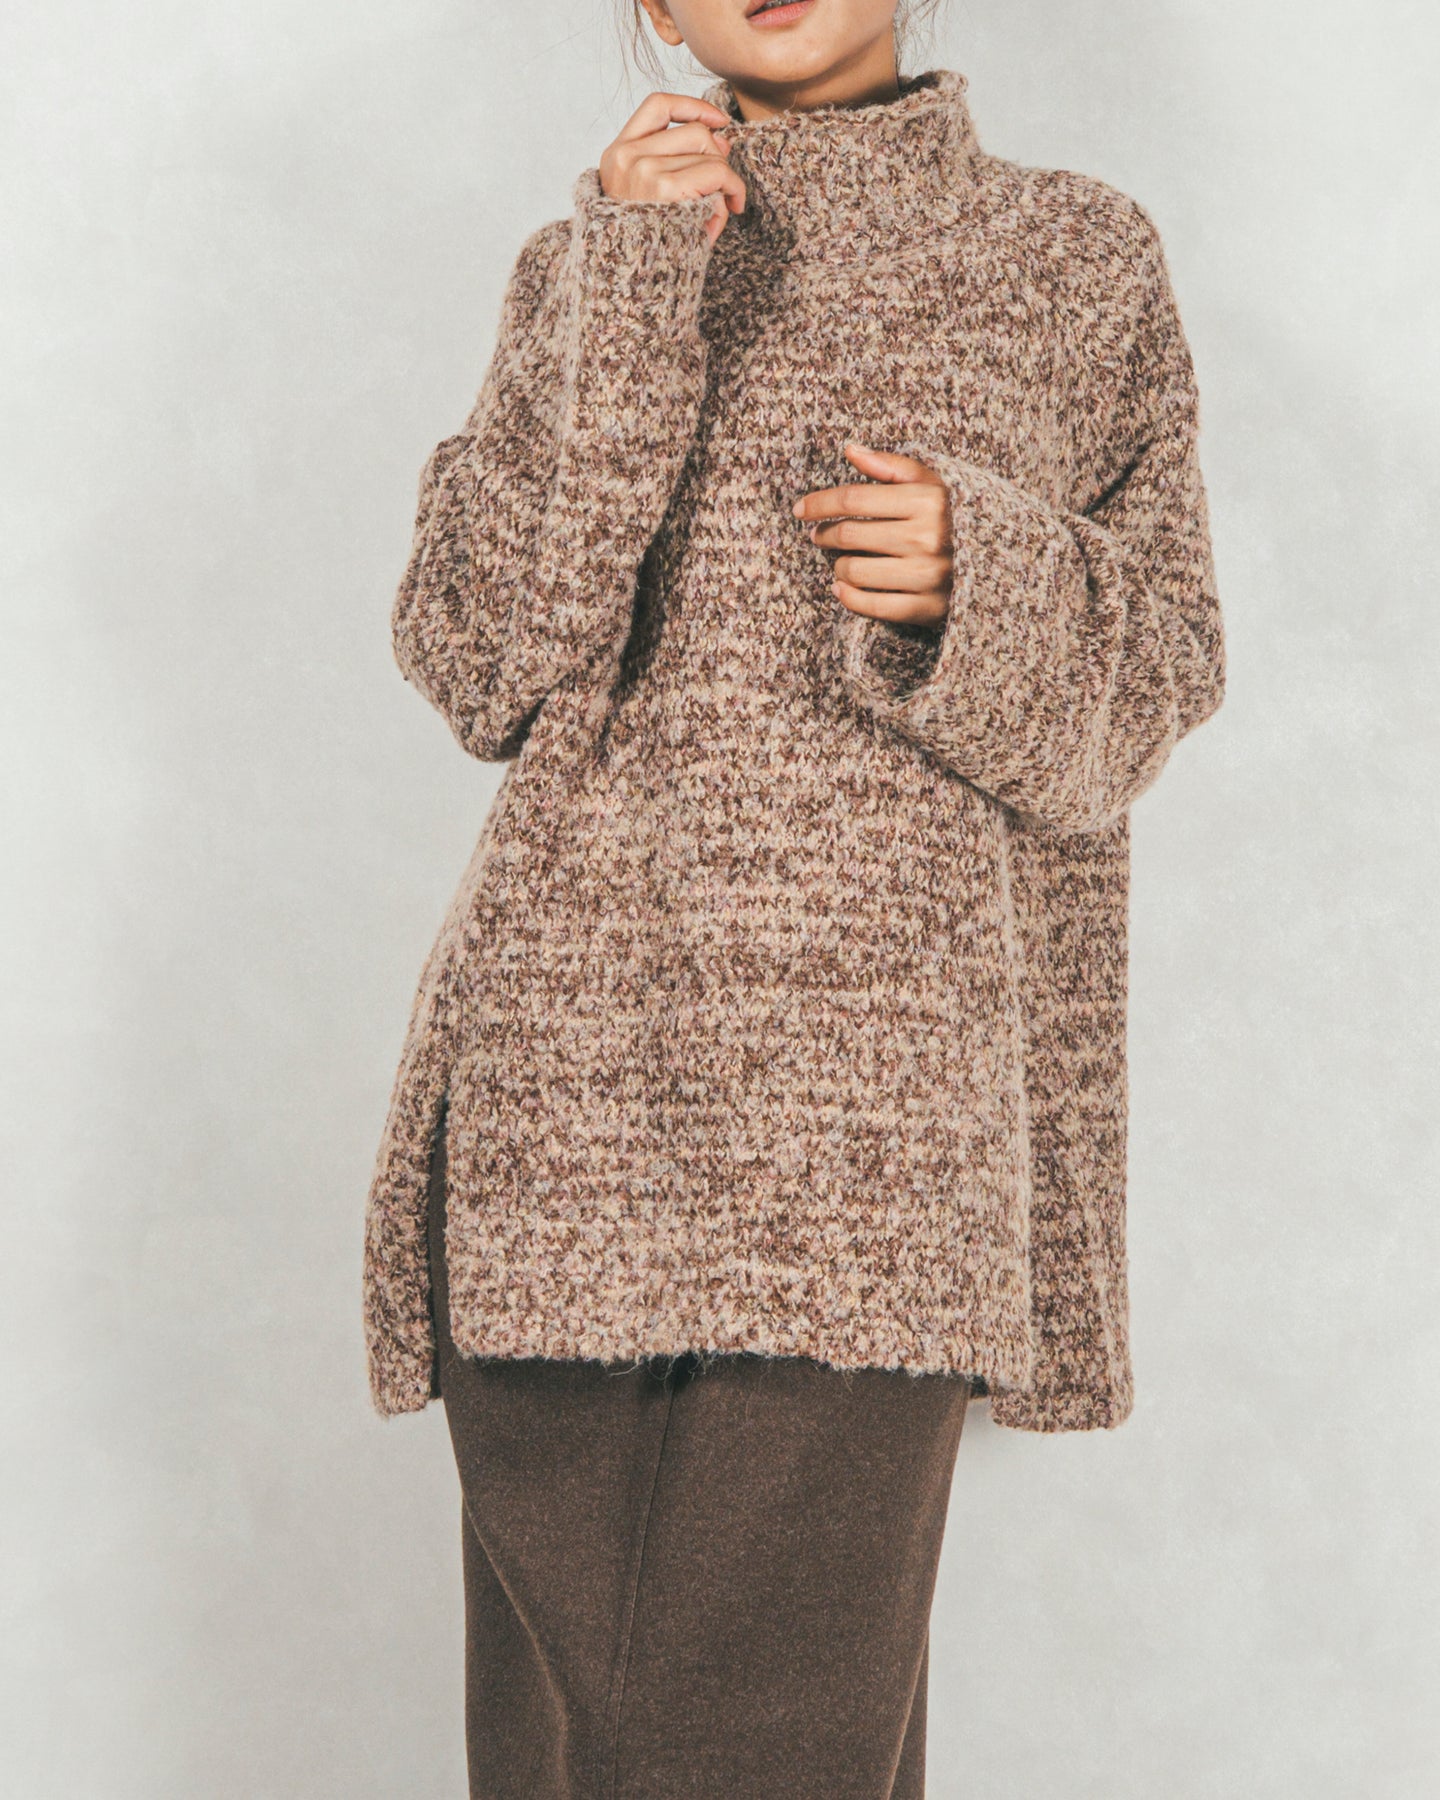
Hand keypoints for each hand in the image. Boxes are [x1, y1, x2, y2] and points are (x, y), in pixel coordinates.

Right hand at [598, 91, 747, 245]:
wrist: (633, 287)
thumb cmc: (651, 247)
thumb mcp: (649, 198)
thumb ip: (676, 163)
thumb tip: (721, 137)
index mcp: (616, 156)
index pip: (657, 106)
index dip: (693, 106)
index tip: (718, 121)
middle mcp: (625, 158)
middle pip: (693, 131)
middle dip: (717, 156)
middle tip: (723, 187)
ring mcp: (642, 170)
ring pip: (709, 152)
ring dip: (724, 181)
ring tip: (719, 209)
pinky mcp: (665, 188)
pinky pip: (717, 173)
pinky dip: (732, 190)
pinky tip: (731, 210)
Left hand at [793, 444, 953, 624]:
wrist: (1002, 565)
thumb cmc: (958, 519)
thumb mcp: (935, 484)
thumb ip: (892, 467)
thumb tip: (851, 450)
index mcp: (929, 500)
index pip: (854, 499)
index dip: (820, 503)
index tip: (801, 510)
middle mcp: (928, 537)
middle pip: (850, 535)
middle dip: (826, 534)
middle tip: (819, 536)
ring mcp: (927, 575)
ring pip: (854, 571)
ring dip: (838, 568)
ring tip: (841, 562)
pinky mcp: (927, 608)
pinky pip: (871, 606)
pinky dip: (848, 597)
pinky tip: (841, 588)